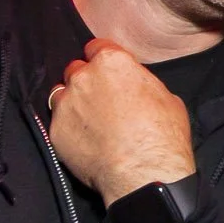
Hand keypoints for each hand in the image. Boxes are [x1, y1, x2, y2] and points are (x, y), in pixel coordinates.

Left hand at [47, 39, 195, 203]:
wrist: (145, 175)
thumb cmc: (163, 137)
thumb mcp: (167, 99)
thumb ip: (142, 84)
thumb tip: (137, 88)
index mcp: (113, 62)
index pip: (97, 47)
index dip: (103, 59)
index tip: (107, 71)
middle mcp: (84, 77)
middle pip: (76, 69)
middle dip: (86, 80)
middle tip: (100, 99)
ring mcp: (67, 104)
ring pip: (61, 94)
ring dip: (72, 102)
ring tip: (89, 120)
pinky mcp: (57, 131)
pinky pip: (58, 123)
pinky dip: (68, 128)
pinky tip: (85, 141)